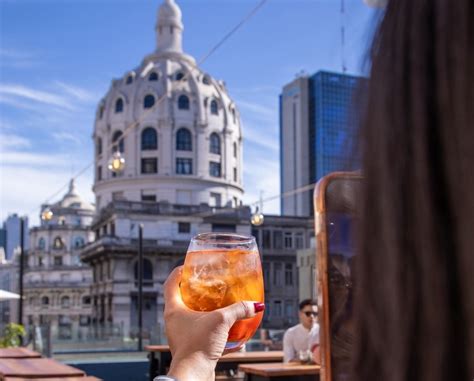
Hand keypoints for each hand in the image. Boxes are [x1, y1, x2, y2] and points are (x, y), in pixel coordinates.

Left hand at [164, 266, 264, 380]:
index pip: (171, 283)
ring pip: (192, 317)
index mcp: (174, 310)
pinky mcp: (191, 347)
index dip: (179, 272)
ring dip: (206, 311)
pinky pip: (201, 333)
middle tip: (209, 284)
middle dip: (196, 291)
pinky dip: (213, 330)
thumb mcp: (221, 321)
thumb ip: (238, 310)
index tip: (189, 266)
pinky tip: (229, 333)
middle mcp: (174, 321)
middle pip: (181, 299)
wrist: (194, 376)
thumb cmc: (198, 347)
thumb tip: (254, 305)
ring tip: (221, 306)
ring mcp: (181, 335)